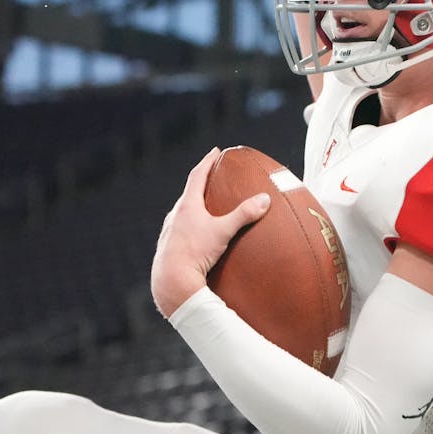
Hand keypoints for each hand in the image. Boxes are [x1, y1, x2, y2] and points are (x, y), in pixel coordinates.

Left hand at [150, 149, 270, 317]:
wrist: (171, 281)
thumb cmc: (196, 254)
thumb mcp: (223, 232)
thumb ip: (244, 215)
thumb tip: (265, 199)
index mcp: (187, 206)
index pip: (197, 175)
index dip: (207, 162)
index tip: (215, 152)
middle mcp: (175, 216)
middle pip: (188, 193)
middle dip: (201, 184)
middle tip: (213, 177)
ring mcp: (169, 232)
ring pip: (182, 213)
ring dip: (194, 207)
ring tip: (206, 207)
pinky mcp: (168, 247)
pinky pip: (180, 230)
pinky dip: (190, 226)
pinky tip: (197, 236)